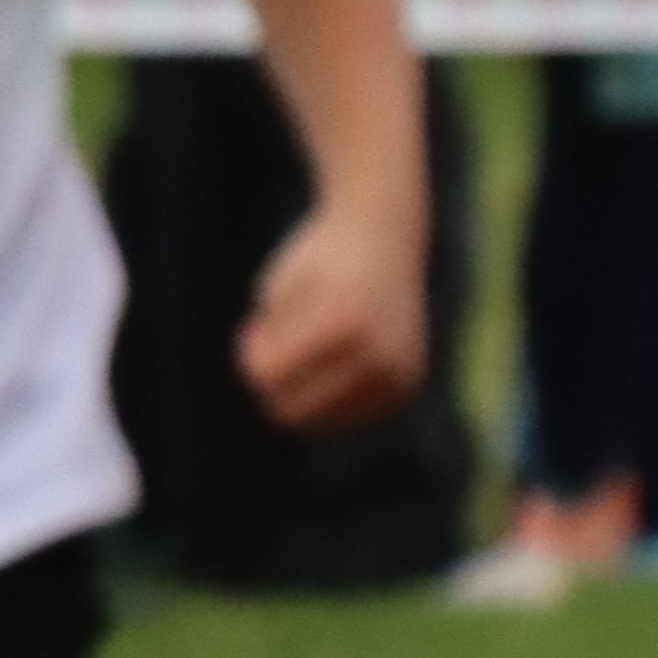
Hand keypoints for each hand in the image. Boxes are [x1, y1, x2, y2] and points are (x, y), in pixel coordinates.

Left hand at [237, 198, 425, 429]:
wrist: (384, 236)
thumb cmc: (319, 261)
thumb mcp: (277, 292)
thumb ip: (268, 350)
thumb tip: (277, 406)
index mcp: (340, 319)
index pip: (270, 375)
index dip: (250, 356)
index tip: (254, 327)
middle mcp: (377, 350)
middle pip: (295, 409)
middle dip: (273, 382)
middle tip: (273, 341)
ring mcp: (396, 372)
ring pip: (322, 421)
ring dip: (300, 393)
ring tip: (301, 349)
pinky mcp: (407, 385)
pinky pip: (350, 417)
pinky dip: (330, 399)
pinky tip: (329, 360)